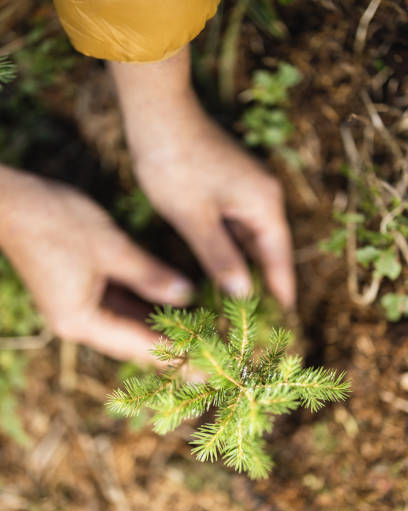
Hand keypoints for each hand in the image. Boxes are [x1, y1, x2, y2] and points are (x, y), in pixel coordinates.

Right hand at [0, 166, 192, 362]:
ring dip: (160, 330)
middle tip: (210, 362)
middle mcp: (79, 323)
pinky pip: (118, 307)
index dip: (176, 356)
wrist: (8, 202)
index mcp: (82, 321)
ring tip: (198, 339)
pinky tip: (171, 309)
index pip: (139, 345)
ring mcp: (78, 308)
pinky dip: (144, 309)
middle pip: (133, 342)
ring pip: (128, 325)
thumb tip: (187, 294)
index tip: (209, 369)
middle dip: (171, 349)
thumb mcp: (111, 247)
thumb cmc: (56, 221)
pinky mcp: (79, 292)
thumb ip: (150, 275)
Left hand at [135, 111, 294, 304]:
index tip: (287, 312)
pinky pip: (236, 222)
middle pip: (268, 245)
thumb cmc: (174, 164)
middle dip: (263, 278)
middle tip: (260, 314)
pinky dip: (231, 245)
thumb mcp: (195, 219)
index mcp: (263, 202)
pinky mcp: (228, 182)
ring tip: (241, 297)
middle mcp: (262, 194)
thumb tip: (242, 291)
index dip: (281, 285)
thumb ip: (220, 257)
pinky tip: (221, 265)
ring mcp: (245, 186)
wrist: (158, 113)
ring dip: (245, 262)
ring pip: (250, 235)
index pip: (278, 254)